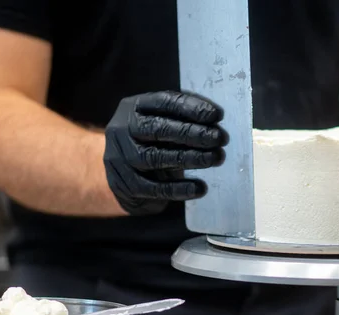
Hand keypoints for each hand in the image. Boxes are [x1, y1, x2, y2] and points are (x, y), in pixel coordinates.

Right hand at [104, 91, 226, 214]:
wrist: (125, 178)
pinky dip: (180, 189)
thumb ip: (184, 120)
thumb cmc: (153, 145)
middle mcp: (122, 129)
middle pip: (157, 129)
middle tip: (219, 138)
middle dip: (192, 133)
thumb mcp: (163, 125)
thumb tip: (216, 120)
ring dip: (189, 158)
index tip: (216, 115)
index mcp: (134, 107)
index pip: (163, 102)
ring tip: (215, 159)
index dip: (191, 108)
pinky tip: (200, 188)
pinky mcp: (125, 184)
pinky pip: (154, 188)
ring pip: (155, 157)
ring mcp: (120, 157)